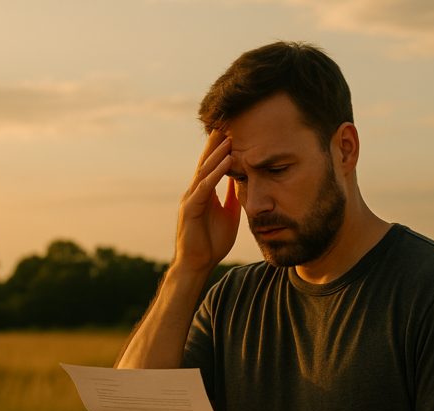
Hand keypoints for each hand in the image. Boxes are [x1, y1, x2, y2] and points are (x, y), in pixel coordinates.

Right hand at [175, 130, 241, 273]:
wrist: (198, 264)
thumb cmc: (212, 242)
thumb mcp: (229, 214)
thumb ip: (233, 197)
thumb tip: (242, 181)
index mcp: (204, 192)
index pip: (212, 165)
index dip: (221, 149)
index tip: (233, 131)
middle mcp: (195, 191)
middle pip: (206, 162)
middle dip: (216, 143)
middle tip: (226, 123)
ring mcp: (191, 198)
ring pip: (204, 171)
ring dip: (217, 154)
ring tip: (229, 137)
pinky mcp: (191, 208)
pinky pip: (205, 187)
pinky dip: (216, 173)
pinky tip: (227, 161)